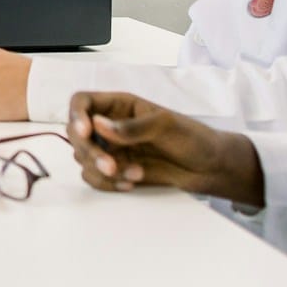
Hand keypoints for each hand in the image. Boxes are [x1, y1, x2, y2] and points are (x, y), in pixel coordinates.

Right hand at [65, 91, 263, 204]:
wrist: (209, 169)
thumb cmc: (193, 138)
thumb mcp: (165, 126)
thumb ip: (132, 127)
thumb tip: (99, 125)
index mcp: (120, 106)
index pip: (83, 102)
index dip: (76, 115)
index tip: (85, 133)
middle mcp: (111, 126)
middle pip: (76, 134)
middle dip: (90, 152)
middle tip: (110, 166)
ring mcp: (112, 149)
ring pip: (83, 159)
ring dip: (102, 171)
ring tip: (134, 174)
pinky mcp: (117, 171)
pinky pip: (95, 178)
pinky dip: (109, 184)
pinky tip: (132, 182)